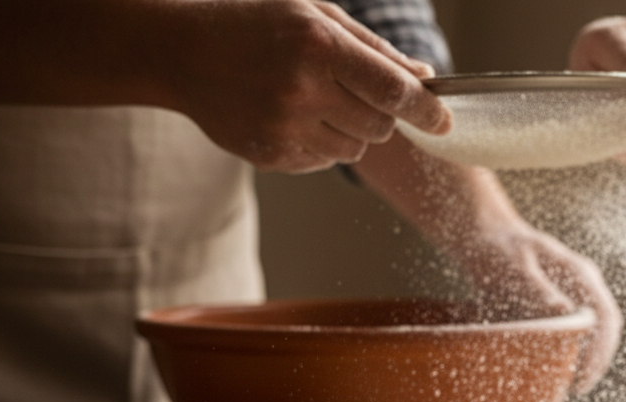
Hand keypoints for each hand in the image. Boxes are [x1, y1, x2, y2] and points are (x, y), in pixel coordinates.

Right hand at [165, 0, 450, 171]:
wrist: (182, 52)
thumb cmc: (257, 25)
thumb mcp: (316, 16)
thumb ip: (374, 49)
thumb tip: (424, 79)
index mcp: (318, 45)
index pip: (393, 90)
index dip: (426, 110)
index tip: (444, 121)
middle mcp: (302, 88)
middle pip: (380, 125)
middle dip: (380, 113)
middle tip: (350, 90)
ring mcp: (285, 127)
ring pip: (355, 149)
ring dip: (350, 130)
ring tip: (315, 100)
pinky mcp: (272, 155)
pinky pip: (324, 161)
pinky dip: (321, 143)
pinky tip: (291, 115)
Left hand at [457, 224, 622, 395]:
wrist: (485, 237)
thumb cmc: (498, 248)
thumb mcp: (514, 264)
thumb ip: (538, 287)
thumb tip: (565, 312)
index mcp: (579, 273)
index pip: (606, 317)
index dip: (600, 350)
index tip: (585, 376)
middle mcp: (584, 285)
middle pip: (606, 328)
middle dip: (597, 360)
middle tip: (578, 388)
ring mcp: (576, 295)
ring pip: (594, 332)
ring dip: (586, 359)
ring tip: (568, 386)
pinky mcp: (562, 305)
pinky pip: (575, 332)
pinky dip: (571, 352)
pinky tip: (556, 371)